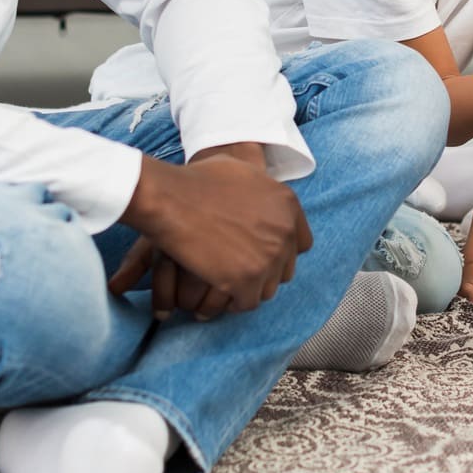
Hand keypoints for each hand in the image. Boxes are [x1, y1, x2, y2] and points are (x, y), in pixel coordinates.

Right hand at [112, 145, 309, 316]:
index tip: (263, 254)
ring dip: (250, 289)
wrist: (172, 199)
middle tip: (241, 271)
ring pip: (268, 289)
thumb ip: (261, 187)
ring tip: (229, 285)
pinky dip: (234, 302)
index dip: (282, 250)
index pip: (301, 243)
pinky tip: (219, 293)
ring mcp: (267, 257)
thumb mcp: (241, 170)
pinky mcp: (246, 279)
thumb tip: (262, 194)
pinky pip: (248, 302)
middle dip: (266, 272)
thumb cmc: (198, 181)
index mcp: (287, 205)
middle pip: (285, 268)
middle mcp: (284, 231)